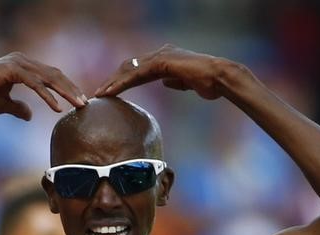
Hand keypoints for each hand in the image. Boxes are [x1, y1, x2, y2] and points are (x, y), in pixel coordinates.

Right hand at [0, 52, 86, 119]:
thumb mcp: (4, 105)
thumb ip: (18, 108)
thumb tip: (30, 116)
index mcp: (22, 66)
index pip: (51, 76)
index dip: (66, 88)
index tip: (78, 101)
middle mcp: (22, 61)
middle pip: (54, 75)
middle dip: (71, 89)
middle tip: (85, 104)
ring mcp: (17, 63)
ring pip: (48, 78)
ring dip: (65, 92)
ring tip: (78, 105)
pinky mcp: (12, 70)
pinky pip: (35, 84)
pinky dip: (48, 96)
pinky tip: (57, 108)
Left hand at [95, 44, 244, 99]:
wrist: (221, 79)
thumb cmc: (209, 83)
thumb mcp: (187, 83)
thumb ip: (174, 80)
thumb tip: (164, 82)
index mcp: (165, 58)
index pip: (138, 69)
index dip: (123, 80)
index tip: (110, 92)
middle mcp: (161, 54)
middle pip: (130, 67)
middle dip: (113, 80)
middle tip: (99, 94)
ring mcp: (161, 56)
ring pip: (130, 69)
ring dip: (113, 82)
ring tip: (100, 95)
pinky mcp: (162, 63)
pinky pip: (137, 74)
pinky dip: (122, 84)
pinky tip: (111, 92)